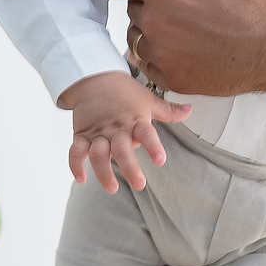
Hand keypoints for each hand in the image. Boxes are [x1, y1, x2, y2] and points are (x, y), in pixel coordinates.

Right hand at [59, 70, 190, 194]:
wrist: (95, 77)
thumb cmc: (125, 91)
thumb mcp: (148, 99)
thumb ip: (168, 111)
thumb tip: (190, 110)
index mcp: (135, 119)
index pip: (146, 133)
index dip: (153, 146)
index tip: (160, 160)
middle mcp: (116, 128)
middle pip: (121, 149)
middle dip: (129, 168)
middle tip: (139, 185)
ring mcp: (97, 132)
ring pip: (98, 154)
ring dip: (103, 172)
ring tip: (112, 188)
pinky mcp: (81, 135)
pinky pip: (76, 151)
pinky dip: (75, 165)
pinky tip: (82, 179)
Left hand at [110, 0, 265, 101]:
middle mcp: (155, 22)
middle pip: (134, 8)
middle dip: (150, 1)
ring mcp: (163, 54)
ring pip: (140, 37)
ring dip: (153, 30)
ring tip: (184, 23)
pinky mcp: (174, 78)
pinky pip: (152, 65)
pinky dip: (163, 57)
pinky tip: (189, 45)